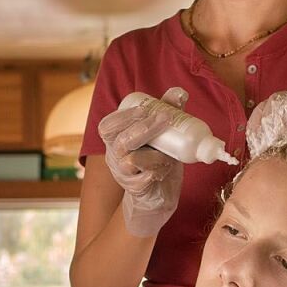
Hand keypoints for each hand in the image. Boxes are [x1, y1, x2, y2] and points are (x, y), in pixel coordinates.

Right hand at [98, 87, 188, 236]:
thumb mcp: (162, 135)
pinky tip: (168, 169)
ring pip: (132, 160)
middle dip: (144, 127)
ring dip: (156, 154)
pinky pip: (144, 180)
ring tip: (170, 154)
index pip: (108, 126)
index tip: (146, 108)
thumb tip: (179, 92)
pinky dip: (159, 172)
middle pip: (121, 141)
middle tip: (166, 117)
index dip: (124, 116)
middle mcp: (115, 157)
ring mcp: (124, 175)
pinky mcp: (135, 191)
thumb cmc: (157, 159)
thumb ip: (167, 112)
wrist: (158, 194)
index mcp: (116, 140)